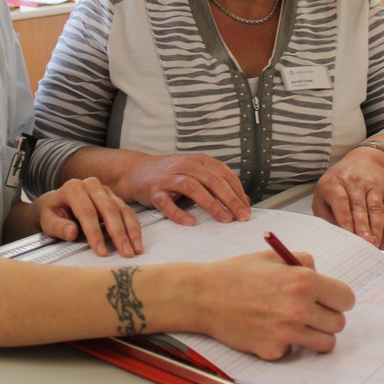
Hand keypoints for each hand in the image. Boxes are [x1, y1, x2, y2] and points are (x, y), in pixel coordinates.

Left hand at [33, 177, 143, 258]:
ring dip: (130, 231)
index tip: (101, 251)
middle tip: (125, 252)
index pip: (87, 211)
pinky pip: (127, 211)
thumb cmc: (53, 213)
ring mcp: (104, 190)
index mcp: (73, 188)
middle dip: (118, 233)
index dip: (95, 233)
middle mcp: (91, 185)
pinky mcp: (113, 197)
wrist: (58, 203)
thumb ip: (58, 227)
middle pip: (108, 209)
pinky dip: (133, 227)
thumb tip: (71, 232)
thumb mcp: (47, 221)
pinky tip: (136, 241)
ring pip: (121, 209)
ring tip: (135, 249)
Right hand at [123, 152, 251, 225]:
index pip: (224, 174)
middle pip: (212, 180)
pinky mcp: (154, 190)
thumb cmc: (169, 174)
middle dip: (230, 199)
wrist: (135, 170)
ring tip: (224, 219)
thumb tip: (242, 201)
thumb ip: (215, 184)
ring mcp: (169, 177)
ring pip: (193, 188)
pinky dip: (179, 213)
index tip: (247, 207)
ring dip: (211, 204)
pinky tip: (191, 222)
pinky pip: (167, 203)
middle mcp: (185, 165)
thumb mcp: (194, 173)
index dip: (238, 191)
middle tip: (242, 216)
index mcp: (198, 160)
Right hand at [195, 250, 354, 358]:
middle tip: (311, 310)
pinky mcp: (274, 351)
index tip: (332, 299)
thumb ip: (302, 261)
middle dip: (328, 316)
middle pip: (338, 323)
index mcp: (303, 282)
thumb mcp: (272, 256)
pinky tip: (270, 329)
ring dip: (316, 334)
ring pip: (325, 343)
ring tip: (297, 322)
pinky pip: (295, 350)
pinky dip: (287, 343)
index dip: (339, 298)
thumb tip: (319, 272)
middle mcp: (299, 309)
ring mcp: (287, 334)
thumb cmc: (235, 274)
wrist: (204, 296)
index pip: (346, 298)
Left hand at [312, 151, 383, 248]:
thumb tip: (334, 234)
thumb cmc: (340, 182)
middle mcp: (354, 182)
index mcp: (334, 182)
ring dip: (375, 230)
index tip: (347, 234)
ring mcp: (372, 185)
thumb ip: (324, 212)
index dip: (344, 218)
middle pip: (359, 207)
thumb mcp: (324, 192)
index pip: (340, 200)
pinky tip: (382, 242)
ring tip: (374, 246)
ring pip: (375, 210)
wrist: (366, 160)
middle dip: (361, 228)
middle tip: (363, 245)